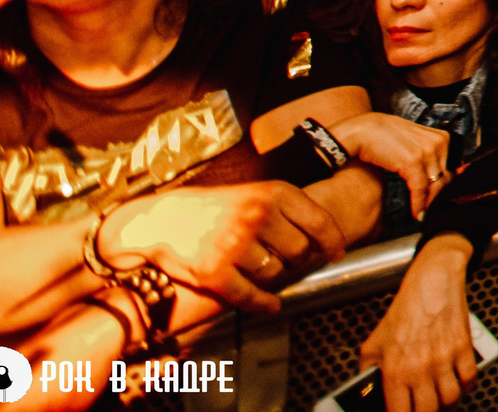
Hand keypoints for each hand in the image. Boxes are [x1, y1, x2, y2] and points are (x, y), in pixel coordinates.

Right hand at [102, 180, 348, 313]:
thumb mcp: (256, 193)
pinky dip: (263, 304)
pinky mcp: (214, 271)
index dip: (332, 241)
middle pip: (299, 251)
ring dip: (271, 277)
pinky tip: (269, 305)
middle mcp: (258, 216)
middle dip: (296, 260)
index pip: (320, 220)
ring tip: (258, 268)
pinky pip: (250, 296)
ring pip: (275, 273)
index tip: (337, 253)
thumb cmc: (215, 207)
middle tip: (285, 260)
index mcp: (274, 193)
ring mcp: (235, 244)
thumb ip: (288, 211)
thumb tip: (322, 239)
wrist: (161, 219)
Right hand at [332, 112, 453, 220]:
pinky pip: (420, 189)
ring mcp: (426, 151)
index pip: (452, 169)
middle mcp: (438, 143)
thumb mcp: (415, 142)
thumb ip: (429, 154)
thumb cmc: (387, 138)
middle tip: (431, 211)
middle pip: (446, 178)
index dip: (446, 186)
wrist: (363, 131)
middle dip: (438, 197)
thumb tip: (442, 175)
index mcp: (442, 137)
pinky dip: (419, 204)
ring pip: (435, 186)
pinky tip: (416, 214)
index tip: (441, 199)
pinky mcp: (412, 162)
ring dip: (429, 204)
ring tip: (424, 215)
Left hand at [360, 236, 478, 411]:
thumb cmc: (404, 310)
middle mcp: (421, 368)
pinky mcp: (464, 349)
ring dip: (446, 403)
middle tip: (421, 407)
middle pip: (428, 411)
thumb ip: (368, 372)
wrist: (432, 283)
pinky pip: (470, 380)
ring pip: (451, 399)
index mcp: (395, 370)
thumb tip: (366, 393)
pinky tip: (458, 383)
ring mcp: (445, 359)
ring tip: (439, 399)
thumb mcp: (373, 343)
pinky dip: (466, 387)